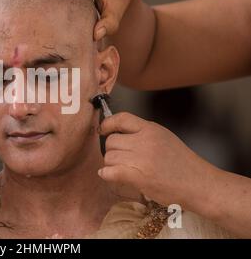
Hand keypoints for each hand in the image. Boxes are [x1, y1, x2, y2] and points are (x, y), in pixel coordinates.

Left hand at [98, 112, 220, 208]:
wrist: (200, 185)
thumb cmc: (184, 165)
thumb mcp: (164, 138)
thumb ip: (143, 134)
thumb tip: (118, 133)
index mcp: (151, 129)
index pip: (121, 118)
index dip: (108, 124)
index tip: (103, 130)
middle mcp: (145, 141)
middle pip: (111, 141)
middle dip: (111, 150)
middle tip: (120, 158)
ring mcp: (142, 159)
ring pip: (109, 157)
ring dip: (111, 164)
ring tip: (122, 169)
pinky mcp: (139, 177)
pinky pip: (111, 171)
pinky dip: (106, 174)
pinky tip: (108, 175)